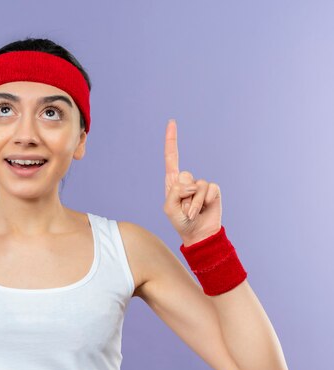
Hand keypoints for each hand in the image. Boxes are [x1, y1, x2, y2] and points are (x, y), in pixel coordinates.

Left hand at [163, 119, 221, 245]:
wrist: (198, 234)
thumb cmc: (181, 222)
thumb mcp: (169, 208)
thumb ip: (175, 192)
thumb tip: (190, 183)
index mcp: (173, 182)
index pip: (171, 157)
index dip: (171, 140)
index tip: (172, 121)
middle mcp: (187, 180)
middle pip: (183, 175)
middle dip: (182, 195)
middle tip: (184, 209)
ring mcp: (200, 184)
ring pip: (195, 185)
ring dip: (192, 203)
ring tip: (191, 213)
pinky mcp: (213, 189)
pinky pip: (207, 190)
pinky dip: (202, 203)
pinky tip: (203, 210)